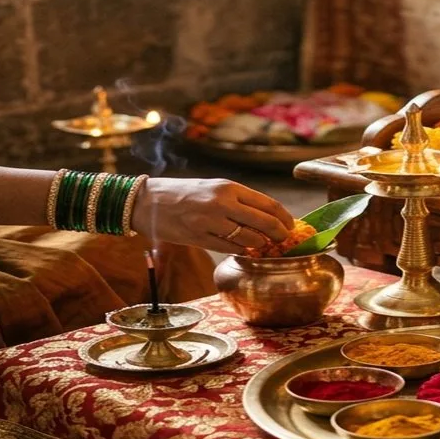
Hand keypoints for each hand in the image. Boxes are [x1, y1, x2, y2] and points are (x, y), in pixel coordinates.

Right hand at [132, 178, 294, 253]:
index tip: (291, 225)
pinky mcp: (199, 239)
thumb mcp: (215, 188)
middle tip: (284, 239)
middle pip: (265, 223)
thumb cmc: (186, 194)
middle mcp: (222, 204)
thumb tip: (270, 216)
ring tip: (260, 244)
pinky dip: (240, 251)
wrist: (148, 202)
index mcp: (229, 187)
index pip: (268, 204)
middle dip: (279, 235)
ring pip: (249, 240)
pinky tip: (241, 248)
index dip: (285, 218)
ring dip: (258, 245)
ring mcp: (210, 222)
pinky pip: (230, 249)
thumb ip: (240, 200)